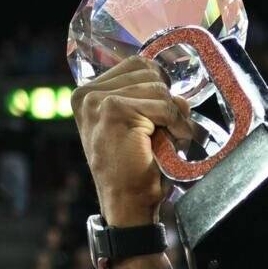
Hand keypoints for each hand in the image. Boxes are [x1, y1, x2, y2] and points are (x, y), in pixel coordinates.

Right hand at [71, 56, 194, 226]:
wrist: (126, 203)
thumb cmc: (136, 168)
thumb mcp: (139, 125)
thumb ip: (150, 99)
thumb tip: (180, 93)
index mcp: (87, 93)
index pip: (136, 65)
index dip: (159, 86)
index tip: (163, 114)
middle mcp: (86, 93)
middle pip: (148, 71)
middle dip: (167, 101)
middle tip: (168, 129)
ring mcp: (98, 100)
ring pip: (158, 87)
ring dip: (173, 115)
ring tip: (169, 138)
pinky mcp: (114, 110)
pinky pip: (163, 105)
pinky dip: (177, 124)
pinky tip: (172, 142)